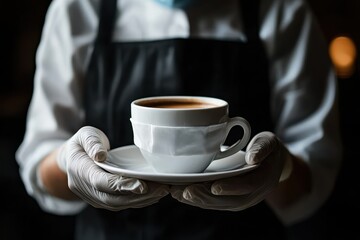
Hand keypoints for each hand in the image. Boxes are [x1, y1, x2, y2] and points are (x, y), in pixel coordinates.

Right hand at [57, 126, 168, 210]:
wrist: (72, 157)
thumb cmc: (83, 143)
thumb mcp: (85, 135)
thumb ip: (92, 143)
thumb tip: (100, 155)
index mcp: (80, 170)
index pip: (101, 182)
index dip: (121, 185)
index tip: (143, 186)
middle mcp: (84, 188)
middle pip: (112, 198)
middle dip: (138, 196)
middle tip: (162, 189)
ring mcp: (92, 197)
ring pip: (118, 204)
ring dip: (141, 200)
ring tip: (162, 191)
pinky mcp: (101, 200)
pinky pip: (120, 204)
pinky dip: (138, 201)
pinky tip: (154, 195)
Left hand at [170, 131, 292, 210]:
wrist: (272, 163)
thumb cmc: (267, 149)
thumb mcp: (269, 143)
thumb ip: (262, 148)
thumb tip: (252, 157)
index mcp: (263, 179)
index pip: (247, 186)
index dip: (231, 188)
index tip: (214, 187)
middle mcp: (252, 194)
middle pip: (229, 201)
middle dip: (206, 198)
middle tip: (185, 192)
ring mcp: (241, 199)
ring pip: (218, 204)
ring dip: (197, 200)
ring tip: (177, 193)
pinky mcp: (230, 199)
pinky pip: (214, 202)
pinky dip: (197, 199)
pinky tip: (181, 194)